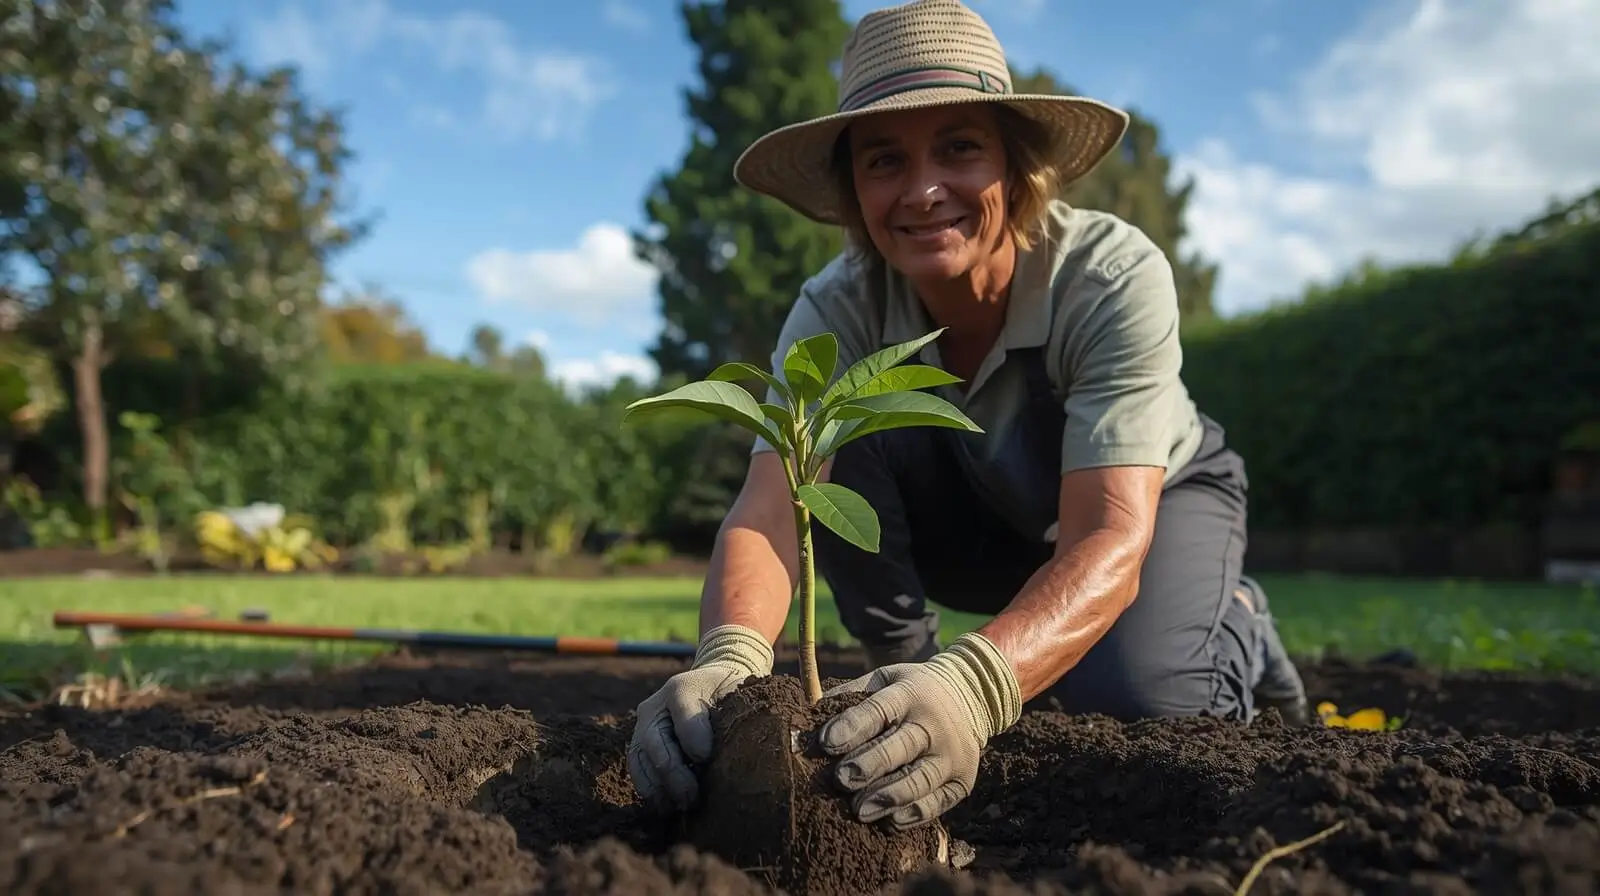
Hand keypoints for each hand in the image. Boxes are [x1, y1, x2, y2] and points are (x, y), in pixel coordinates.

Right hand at [627, 624, 773, 811]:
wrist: (711, 687)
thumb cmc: (731, 693)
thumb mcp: (741, 690)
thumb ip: (748, 708)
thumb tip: (772, 738)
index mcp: (682, 687)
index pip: (682, 709)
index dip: (693, 736)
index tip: (706, 758)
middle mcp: (656, 706)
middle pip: (655, 741)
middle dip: (674, 773)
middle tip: (693, 796)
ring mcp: (644, 727)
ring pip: (641, 759)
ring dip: (660, 786)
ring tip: (681, 805)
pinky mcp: (639, 746)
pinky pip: (637, 769)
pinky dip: (651, 790)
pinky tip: (668, 805)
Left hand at [818, 632, 1021, 830]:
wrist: (968, 695)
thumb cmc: (909, 692)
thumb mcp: (884, 680)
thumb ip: (850, 696)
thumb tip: (805, 715)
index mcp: (910, 693)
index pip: (879, 710)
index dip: (852, 726)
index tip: (826, 743)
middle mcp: (934, 724)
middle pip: (900, 747)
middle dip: (869, 765)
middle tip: (841, 780)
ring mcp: (952, 754)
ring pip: (920, 780)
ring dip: (888, 797)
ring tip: (860, 810)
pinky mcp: (962, 780)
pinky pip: (938, 802)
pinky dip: (913, 814)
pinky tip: (890, 821)